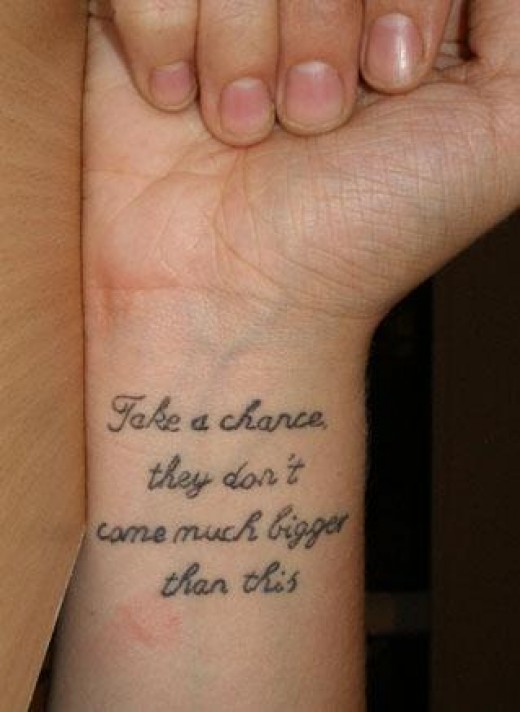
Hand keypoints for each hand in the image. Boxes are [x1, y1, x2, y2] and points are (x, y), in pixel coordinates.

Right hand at [86, 0, 518, 328]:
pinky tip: (181, 105)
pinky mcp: (154, 20)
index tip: (390, 80)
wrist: (233, 296)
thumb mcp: (504, 134)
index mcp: (406, 6)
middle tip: (313, 118)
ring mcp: (235, 10)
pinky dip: (165, 44)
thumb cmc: (361, 233)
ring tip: (247, 128)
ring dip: (242, 50)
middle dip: (320, 28)